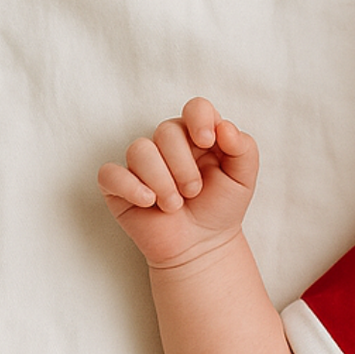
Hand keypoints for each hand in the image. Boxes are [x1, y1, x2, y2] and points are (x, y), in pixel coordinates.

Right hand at [99, 97, 259, 268]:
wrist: (203, 246)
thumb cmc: (219, 209)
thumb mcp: (243, 181)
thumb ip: (244, 150)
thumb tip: (225, 128)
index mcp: (198, 137)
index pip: (196, 107)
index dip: (199, 119)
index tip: (207, 141)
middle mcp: (167, 144)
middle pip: (166, 130)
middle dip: (184, 166)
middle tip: (194, 192)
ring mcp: (140, 163)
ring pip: (139, 150)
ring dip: (162, 182)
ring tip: (175, 205)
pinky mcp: (118, 184)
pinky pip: (110, 173)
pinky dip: (131, 188)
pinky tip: (149, 203)